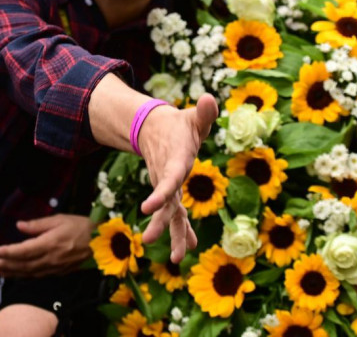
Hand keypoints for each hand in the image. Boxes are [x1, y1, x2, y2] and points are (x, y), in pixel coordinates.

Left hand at [0, 214, 93, 277]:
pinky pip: (39, 275)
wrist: (102, 244)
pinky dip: (26, 276)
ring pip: (30, 272)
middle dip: (6, 265)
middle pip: (24, 264)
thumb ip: (38, 224)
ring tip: (0, 271)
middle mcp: (50, 258)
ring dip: (13, 273)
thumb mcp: (60, 219)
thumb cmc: (81, 226)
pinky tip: (19, 274)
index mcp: (49, 243)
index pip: (23, 250)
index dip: (8, 252)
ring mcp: (55, 268)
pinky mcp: (59, 272)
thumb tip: (19, 226)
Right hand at [137, 93, 217, 261]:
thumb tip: (209, 98)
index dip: (159, 192)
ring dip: (173, 234)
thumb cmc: (180, 125)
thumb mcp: (194, 117)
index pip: (167, 178)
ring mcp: (168, 187)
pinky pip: (177, 214)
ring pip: (170, 214)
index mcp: (174, 160)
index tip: (147, 207)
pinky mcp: (172, 193)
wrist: (157, 130)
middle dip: (160, 222)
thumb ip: (204, 112)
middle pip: (165, 203)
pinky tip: (188, 248)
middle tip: (151, 240)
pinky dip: (183, 230)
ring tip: (177, 258)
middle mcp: (168, 177)